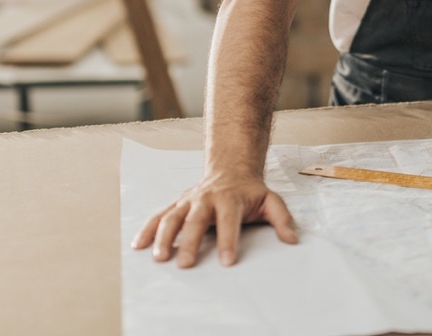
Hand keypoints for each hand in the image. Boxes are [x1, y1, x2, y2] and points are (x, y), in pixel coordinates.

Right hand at [130, 172, 297, 267]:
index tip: (227, 261)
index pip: (229, 222)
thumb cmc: (249, 190)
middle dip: (191, 243)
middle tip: (186, 264)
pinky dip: (148, 230)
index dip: (228, 241)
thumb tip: (292, 239)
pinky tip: (140, 245)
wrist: (231, 168)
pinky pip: (160, 216)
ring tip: (160, 258)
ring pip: (173, 218)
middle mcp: (207, 199)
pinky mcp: (178, 204)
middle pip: (197, 221)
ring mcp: (189, 201)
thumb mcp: (270, 200)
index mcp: (230, 199)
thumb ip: (281, 218)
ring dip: (165, 238)